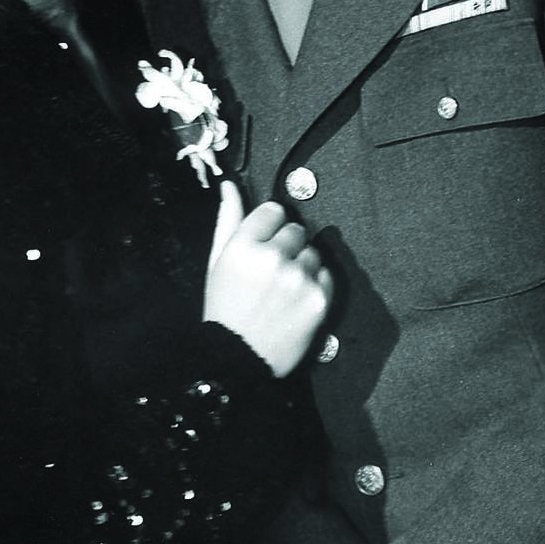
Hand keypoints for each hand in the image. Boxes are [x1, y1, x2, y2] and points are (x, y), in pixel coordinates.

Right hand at [203, 190, 332, 376]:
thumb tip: (230, 184)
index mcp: (243, 245)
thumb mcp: (217, 262)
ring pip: (313, 253)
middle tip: (273, 272)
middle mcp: (272, 257)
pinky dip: (315, 285)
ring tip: (284, 290)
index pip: (274, 210)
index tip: (265, 243)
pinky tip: (296, 301)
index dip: (270, 226)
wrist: (237, 359)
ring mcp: (298, 278)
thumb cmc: (224, 307)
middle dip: (287, 246)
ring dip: (303, 266)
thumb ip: (228, 219)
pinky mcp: (319, 299)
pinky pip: (327, 275)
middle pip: (296, 230)